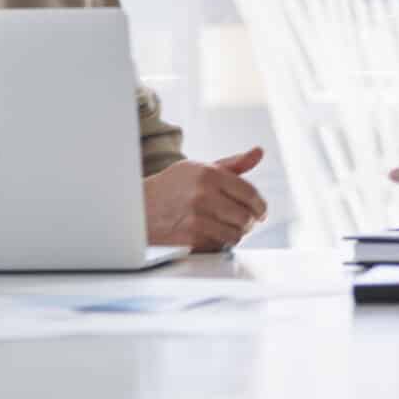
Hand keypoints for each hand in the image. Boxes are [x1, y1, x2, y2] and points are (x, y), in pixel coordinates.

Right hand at [144, 147, 267, 250]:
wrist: (138, 207)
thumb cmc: (172, 187)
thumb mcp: (199, 169)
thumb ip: (233, 164)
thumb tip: (259, 152)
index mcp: (208, 174)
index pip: (250, 193)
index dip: (260, 206)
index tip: (260, 212)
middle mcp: (203, 195)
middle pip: (246, 216)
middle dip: (249, 221)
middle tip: (244, 222)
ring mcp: (196, 218)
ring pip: (235, 234)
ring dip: (236, 234)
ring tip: (226, 228)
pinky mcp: (189, 239)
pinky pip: (219, 246)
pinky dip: (219, 243)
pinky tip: (210, 234)